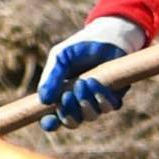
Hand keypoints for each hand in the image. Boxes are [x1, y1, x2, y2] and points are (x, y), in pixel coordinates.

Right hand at [29, 19, 148, 125]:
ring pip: (91, 116)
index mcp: (61, 96)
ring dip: (85, 102)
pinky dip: (101, 97)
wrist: (105, 36)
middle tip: (67, 96)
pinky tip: (94, 81)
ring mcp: (97, 101)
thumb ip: (51, 78)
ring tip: (83, 82)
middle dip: (69, 113)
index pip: (53, 118)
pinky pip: (109, 107)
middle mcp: (78, 103)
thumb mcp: (59, 59)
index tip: (49, 120)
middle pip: (72, 122)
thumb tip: (43, 100)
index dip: (50, 123)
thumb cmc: (78, 47)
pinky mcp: (115, 96)